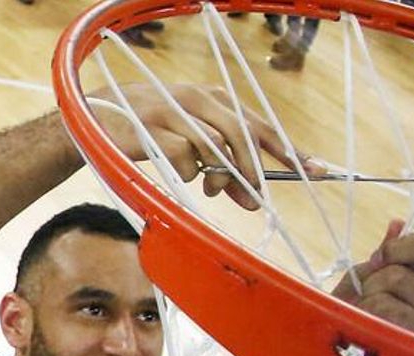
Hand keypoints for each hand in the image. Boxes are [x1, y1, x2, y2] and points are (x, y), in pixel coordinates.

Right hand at [89, 83, 321, 210]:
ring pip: (213, 147)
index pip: (258, 124)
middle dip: (251, 170)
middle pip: (241, 135)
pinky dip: (188, 173)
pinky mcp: (151, 129)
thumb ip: (222, 167)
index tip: (315, 169)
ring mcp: (174, 112)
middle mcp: (197, 100)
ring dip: (219, 176)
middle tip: (252, 197)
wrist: (97, 118)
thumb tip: (252, 200)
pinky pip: (183, 157)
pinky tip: (183, 177)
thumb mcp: (190, 143)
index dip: (287, 148)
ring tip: (212, 190)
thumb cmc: (151, 132)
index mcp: (213, 98)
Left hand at [331, 219, 413, 336]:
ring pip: (394, 297)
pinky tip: (367, 327)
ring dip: (369, 302)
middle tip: (363, 299)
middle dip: (372, 283)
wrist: (334, 342)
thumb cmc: (349, 310)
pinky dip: (371, 316)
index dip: (398, 248)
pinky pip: (392, 316)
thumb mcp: (360, 277)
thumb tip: (399, 224)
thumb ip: (382, 254)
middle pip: (400, 275)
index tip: (375, 260)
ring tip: (364, 316)